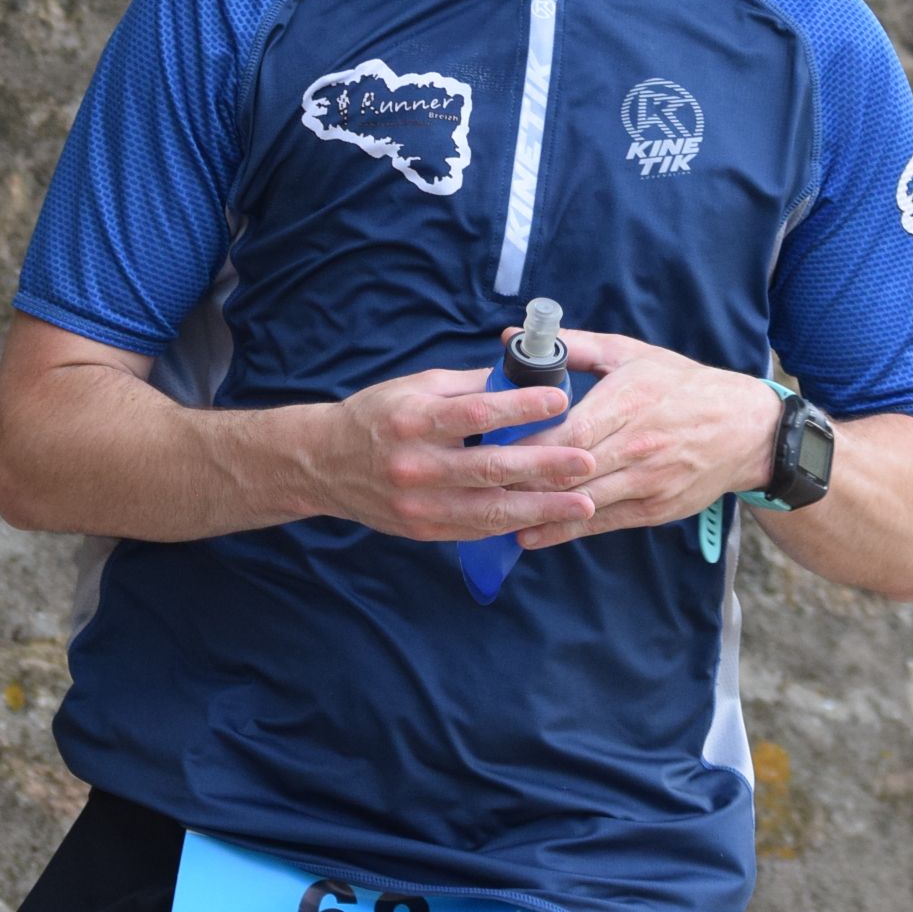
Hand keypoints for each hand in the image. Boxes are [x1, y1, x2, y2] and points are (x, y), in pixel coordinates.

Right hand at [312, 365, 598, 542]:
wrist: (324, 463)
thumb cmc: (378, 416)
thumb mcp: (417, 387)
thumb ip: (468, 387)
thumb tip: (523, 381)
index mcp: (414, 420)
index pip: (476, 413)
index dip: (521, 407)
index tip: (561, 399)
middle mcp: (416, 465)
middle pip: (490, 468)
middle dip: (545, 467)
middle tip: (588, 462)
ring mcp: (419, 505)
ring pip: (489, 510)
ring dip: (541, 508)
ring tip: (583, 504)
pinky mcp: (423, 531)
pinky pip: (476, 530)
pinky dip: (513, 525)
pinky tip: (545, 520)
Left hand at [509, 329, 782, 550]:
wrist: (744, 430)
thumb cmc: (681, 385)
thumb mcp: (632, 354)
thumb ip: (574, 344)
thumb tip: (513, 335)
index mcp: (630, 401)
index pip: (569, 430)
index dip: (527, 442)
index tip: (488, 444)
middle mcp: (638, 445)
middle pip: (570, 469)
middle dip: (521, 478)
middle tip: (475, 481)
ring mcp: (647, 481)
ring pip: (582, 501)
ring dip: (536, 509)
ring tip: (489, 511)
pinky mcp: (653, 509)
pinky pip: (601, 523)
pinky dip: (563, 530)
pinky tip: (529, 533)